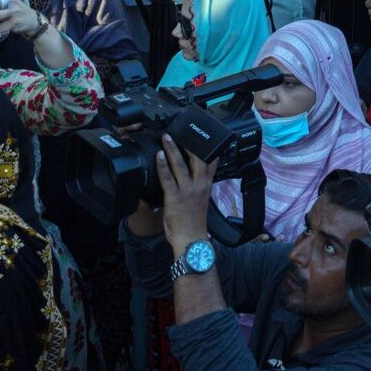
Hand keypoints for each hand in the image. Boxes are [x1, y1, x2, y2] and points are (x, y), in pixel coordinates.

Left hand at [156, 135, 218, 249]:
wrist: (191, 239)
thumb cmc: (193, 222)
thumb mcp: (200, 201)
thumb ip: (195, 186)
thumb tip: (186, 176)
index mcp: (206, 185)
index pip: (213, 162)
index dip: (210, 147)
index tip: (205, 135)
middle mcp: (199, 185)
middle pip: (198, 158)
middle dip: (190, 143)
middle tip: (182, 131)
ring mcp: (187, 190)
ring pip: (180, 164)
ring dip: (172, 149)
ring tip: (166, 137)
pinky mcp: (175, 196)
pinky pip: (167, 177)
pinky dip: (162, 165)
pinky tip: (158, 155)